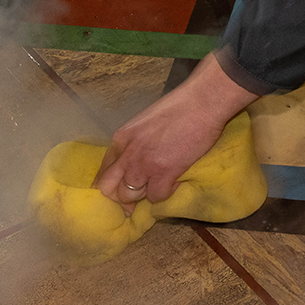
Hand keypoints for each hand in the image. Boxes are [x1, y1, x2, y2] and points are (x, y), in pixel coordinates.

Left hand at [95, 55, 259, 213]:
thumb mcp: (144, 123)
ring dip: (143, 196)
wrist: (202, 103)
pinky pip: (156, 197)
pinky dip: (166, 193)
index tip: (120, 191)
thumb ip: (135, 143)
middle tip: (134, 201)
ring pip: (129, 196)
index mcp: (121, 139)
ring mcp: (144, 165)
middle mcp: (127, 154)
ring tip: (157, 187)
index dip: (110, 186)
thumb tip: (136, 161)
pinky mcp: (164, 173)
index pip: (103, 172)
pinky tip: (175, 182)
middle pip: (108, 189)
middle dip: (119, 198)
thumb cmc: (179, 107)